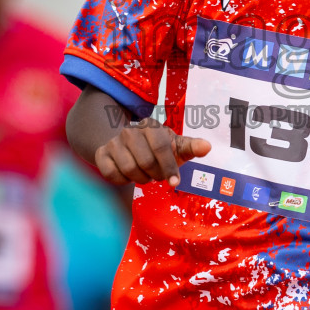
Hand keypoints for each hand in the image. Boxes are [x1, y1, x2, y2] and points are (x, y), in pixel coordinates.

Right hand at [93, 118, 211, 186]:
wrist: (126, 144)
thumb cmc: (157, 148)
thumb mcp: (175, 146)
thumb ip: (191, 147)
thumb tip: (207, 147)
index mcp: (150, 125)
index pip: (161, 148)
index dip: (169, 167)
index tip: (175, 183)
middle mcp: (129, 131)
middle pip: (145, 162)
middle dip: (155, 175)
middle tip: (157, 175)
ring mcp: (113, 142)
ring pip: (129, 170)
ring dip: (140, 179)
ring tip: (144, 174)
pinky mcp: (101, 154)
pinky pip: (112, 175)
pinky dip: (123, 181)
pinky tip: (128, 175)